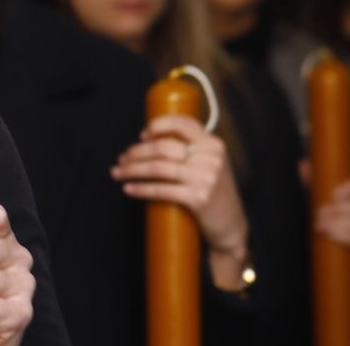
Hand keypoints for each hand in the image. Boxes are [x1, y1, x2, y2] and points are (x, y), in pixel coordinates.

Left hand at [112, 114, 250, 289]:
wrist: (232, 226)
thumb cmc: (215, 193)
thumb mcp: (212, 164)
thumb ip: (193, 150)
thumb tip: (153, 140)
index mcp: (213, 144)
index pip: (182, 123)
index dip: (158, 126)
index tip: (142, 135)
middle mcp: (211, 158)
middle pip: (162, 147)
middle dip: (136, 152)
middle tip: (121, 159)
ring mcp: (205, 178)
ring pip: (157, 168)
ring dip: (132, 170)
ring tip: (118, 173)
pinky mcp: (198, 198)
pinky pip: (161, 190)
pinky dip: (140, 189)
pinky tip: (128, 189)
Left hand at [314, 177, 349, 273]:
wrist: (339, 258)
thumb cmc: (332, 228)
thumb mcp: (322, 205)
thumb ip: (315, 184)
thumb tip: (303, 163)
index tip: (334, 194)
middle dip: (337, 211)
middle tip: (319, 216)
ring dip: (339, 224)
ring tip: (322, 227)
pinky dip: (347, 237)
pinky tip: (334, 236)